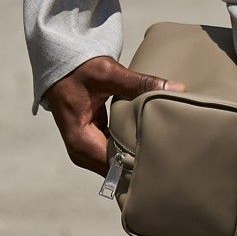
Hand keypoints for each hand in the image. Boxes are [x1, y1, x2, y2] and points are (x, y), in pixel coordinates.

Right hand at [42, 56, 181, 175]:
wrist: (60, 65)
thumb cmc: (79, 70)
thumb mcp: (108, 74)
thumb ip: (140, 82)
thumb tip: (176, 88)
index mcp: (79, 138)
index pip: (112, 164)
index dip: (137, 163)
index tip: (161, 159)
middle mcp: (79, 149)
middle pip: (114, 169)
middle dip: (138, 165)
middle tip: (166, 158)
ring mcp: (84, 148)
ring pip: (114, 165)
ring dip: (134, 160)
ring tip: (160, 155)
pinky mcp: (91, 143)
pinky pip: (112, 156)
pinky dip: (127, 152)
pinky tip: (145, 147)